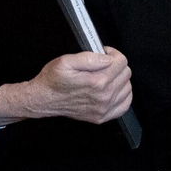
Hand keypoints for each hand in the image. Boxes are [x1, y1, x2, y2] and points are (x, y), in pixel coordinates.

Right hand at [0, 46, 132, 125]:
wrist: (43, 100)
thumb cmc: (53, 80)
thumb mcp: (66, 60)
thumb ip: (90, 57)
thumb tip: (106, 58)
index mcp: (97, 82)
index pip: (121, 62)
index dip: (112, 53)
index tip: (104, 53)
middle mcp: (103, 97)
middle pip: (126, 74)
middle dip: (116, 65)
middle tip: (103, 64)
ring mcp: (103, 109)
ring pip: (127, 88)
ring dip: (119, 79)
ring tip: (105, 76)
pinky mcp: (102, 117)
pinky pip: (125, 104)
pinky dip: (122, 95)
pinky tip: (112, 89)